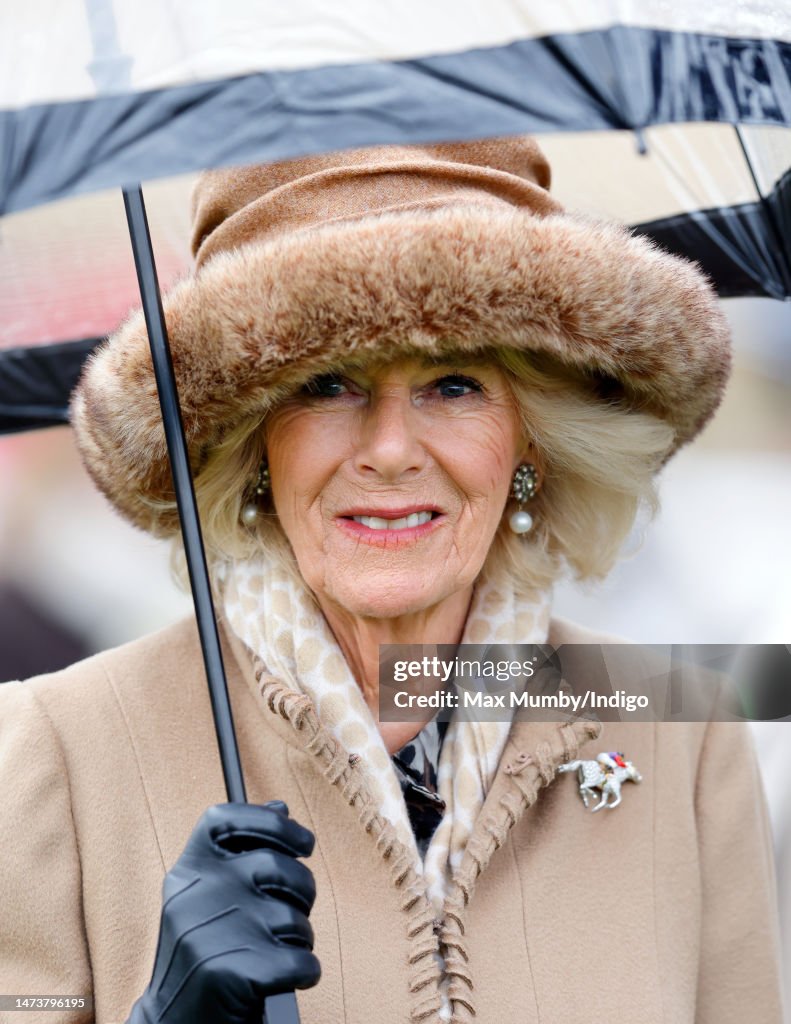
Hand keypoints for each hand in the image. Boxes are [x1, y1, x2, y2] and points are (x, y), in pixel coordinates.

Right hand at [127, 801, 319, 1023]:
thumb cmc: (207, 953)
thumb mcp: (211, 897)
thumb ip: (242, 851)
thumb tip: (280, 807)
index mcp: (188, 871)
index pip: (226, 818)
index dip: (272, 823)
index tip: (302, 842)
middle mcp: (195, 895)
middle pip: (278, 866)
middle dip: (302, 890)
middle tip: (294, 910)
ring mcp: (211, 933)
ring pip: (294, 917)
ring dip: (300, 938)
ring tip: (277, 951)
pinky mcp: (232, 973)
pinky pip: (301, 961)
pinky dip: (306, 972)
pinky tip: (286, 977)